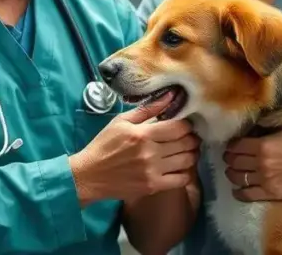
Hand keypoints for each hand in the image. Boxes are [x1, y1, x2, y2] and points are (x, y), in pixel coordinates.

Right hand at [69, 93, 200, 205]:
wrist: (90, 175)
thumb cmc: (104, 145)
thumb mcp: (121, 122)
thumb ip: (147, 109)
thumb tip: (170, 95)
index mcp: (142, 134)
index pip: (178, 127)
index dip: (187, 125)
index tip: (185, 125)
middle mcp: (150, 153)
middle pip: (185, 143)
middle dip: (192, 138)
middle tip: (191, 137)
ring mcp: (152, 171)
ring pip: (187, 161)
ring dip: (192, 154)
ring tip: (188, 150)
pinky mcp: (152, 186)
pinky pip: (181, 180)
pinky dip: (186, 173)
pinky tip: (180, 167)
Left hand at [224, 124, 281, 201]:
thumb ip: (270, 126)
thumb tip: (257, 124)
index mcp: (263, 144)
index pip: (236, 146)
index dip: (231, 146)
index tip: (231, 146)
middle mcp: (261, 162)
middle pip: (234, 162)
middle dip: (229, 159)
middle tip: (229, 159)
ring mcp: (266, 179)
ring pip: (238, 178)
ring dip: (231, 174)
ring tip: (232, 172)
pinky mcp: (272, 193)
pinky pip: (248, 194)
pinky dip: (239, 192)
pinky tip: (236, 190)